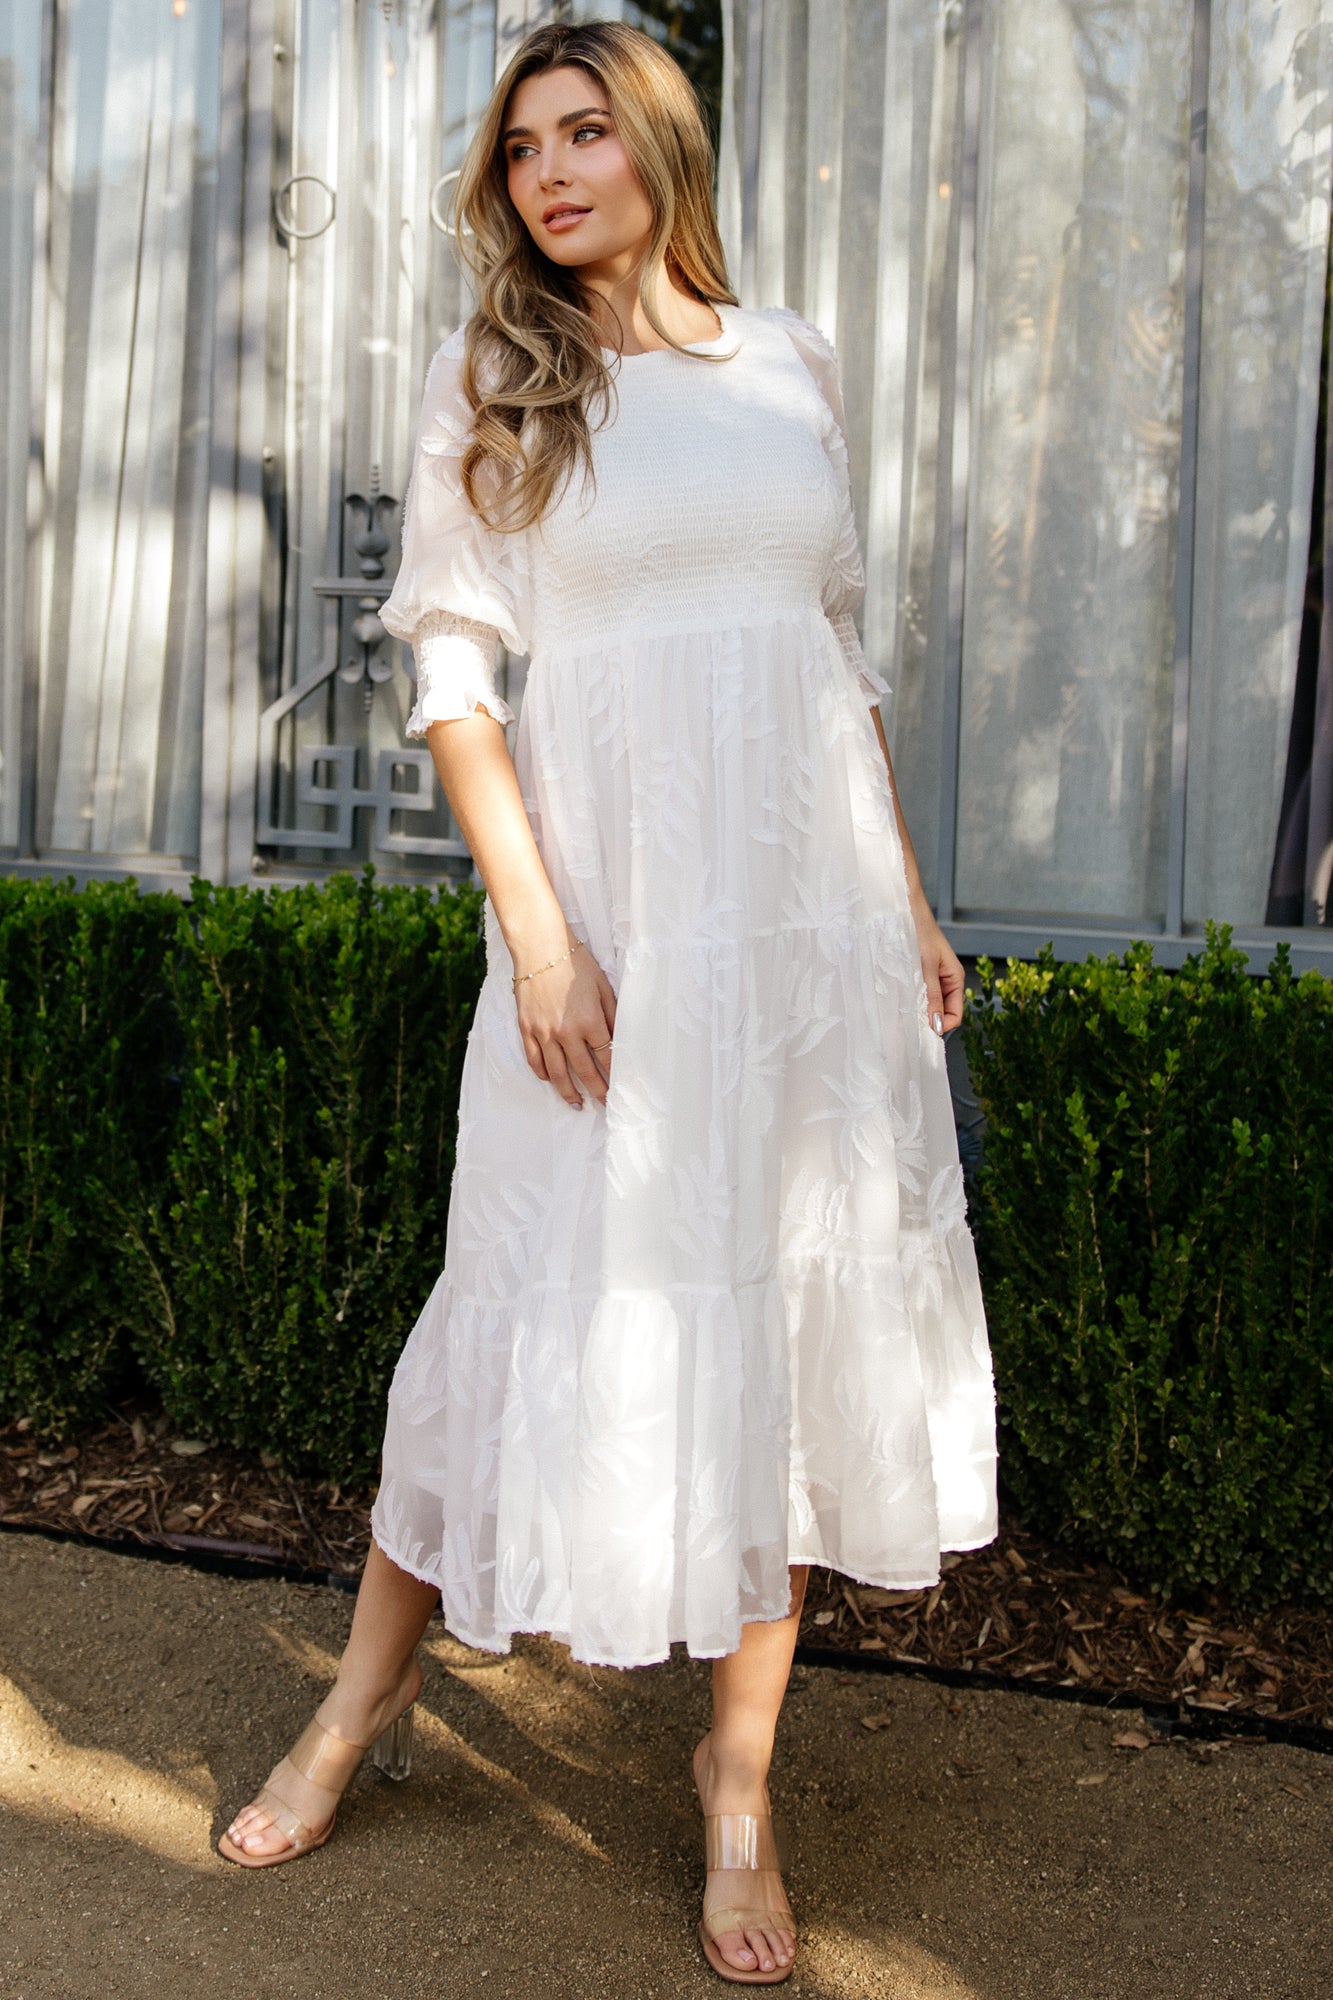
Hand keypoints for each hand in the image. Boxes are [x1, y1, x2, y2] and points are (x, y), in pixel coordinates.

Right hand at [514, 938, 616, 1107]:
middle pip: (584, 1071)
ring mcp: (544, 1032)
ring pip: (557, 1072)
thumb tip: (620, 1040)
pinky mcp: (526, 1028)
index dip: (614, 1075)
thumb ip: (612, 1016)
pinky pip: (534, 1059)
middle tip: (604, 1104)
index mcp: (590, 1021)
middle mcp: (566, 1031)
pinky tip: (551, 1081)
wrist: (540, 948)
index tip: (620, 1088)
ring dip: (568, 1092)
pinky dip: (543, 1074)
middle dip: (597, 1091)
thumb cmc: (576, 963)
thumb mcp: (603, 987)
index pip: (606, 1057)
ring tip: (577, 1104)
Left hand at [910, 895, 964, 1036]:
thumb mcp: (926, 966)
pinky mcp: (920, 974)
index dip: (941, 1026)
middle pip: (943, 1013)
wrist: (905, 908)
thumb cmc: (918, 931)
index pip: (956, 1015)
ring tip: (902, 1012)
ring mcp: (933, 978)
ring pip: (930, 1005)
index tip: (922, 1032)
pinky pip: (920, 995)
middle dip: (929, 1021)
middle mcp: (947, 981)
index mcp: (955, 978)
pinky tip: (899, 1001)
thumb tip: (936, 1025)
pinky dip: (912, 1001)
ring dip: (919, 1011)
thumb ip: (932, 995)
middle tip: (908, 1026)